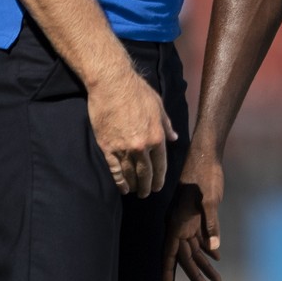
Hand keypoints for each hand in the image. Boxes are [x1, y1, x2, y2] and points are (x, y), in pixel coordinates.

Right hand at [87, 71, 175, 197]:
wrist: (112, 85)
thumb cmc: (138, 92)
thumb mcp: (159, 107)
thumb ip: (166, 125)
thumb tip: (174, 137)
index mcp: (157, 136)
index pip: (161, 164)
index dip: (160, 177)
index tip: (158, 186)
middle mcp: (142, 146)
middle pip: (145, 173)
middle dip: (147, 186)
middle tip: (147, 194)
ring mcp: (123, 148)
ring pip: (130, 173)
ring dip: (133, 185)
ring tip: (135, 192)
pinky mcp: (107, 147)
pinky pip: (114, 169)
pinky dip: (118, 180)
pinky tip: (121, 187)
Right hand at [162, 152, 224, 280]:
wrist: (205, 156)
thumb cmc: (205, 176)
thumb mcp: (211, 199)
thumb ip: (212, 224)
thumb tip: (213, 249)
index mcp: (178, 221)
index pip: (171, 251)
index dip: (169, 268)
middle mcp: (179, 224)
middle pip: (186, 254)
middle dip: (196, 273)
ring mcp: (188, 220)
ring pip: (194, 247)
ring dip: (205, 263)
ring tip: (217, 279)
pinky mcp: (197, 215)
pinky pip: (200, 236)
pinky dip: (208, 247)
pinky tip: (215, 257)